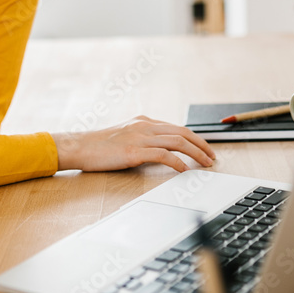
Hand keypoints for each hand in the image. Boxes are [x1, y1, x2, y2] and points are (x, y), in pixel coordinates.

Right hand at [51, 115, 216, 172]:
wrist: (80, 147)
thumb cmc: (100, 146)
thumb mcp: (125, 137)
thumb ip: (143, 139)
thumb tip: (163, 153)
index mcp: (144, 121)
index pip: (176, 128)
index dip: (195, 138)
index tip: (205, 149)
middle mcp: (145, 125)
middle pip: (182, 132)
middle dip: (202, 145)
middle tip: (213, 157)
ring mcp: (140, 137)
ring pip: (177, 141)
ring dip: (196, 153)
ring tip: (206, 164)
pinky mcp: (134, 151)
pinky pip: (163, 155)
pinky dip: (177, 162)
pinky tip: (184, 171)